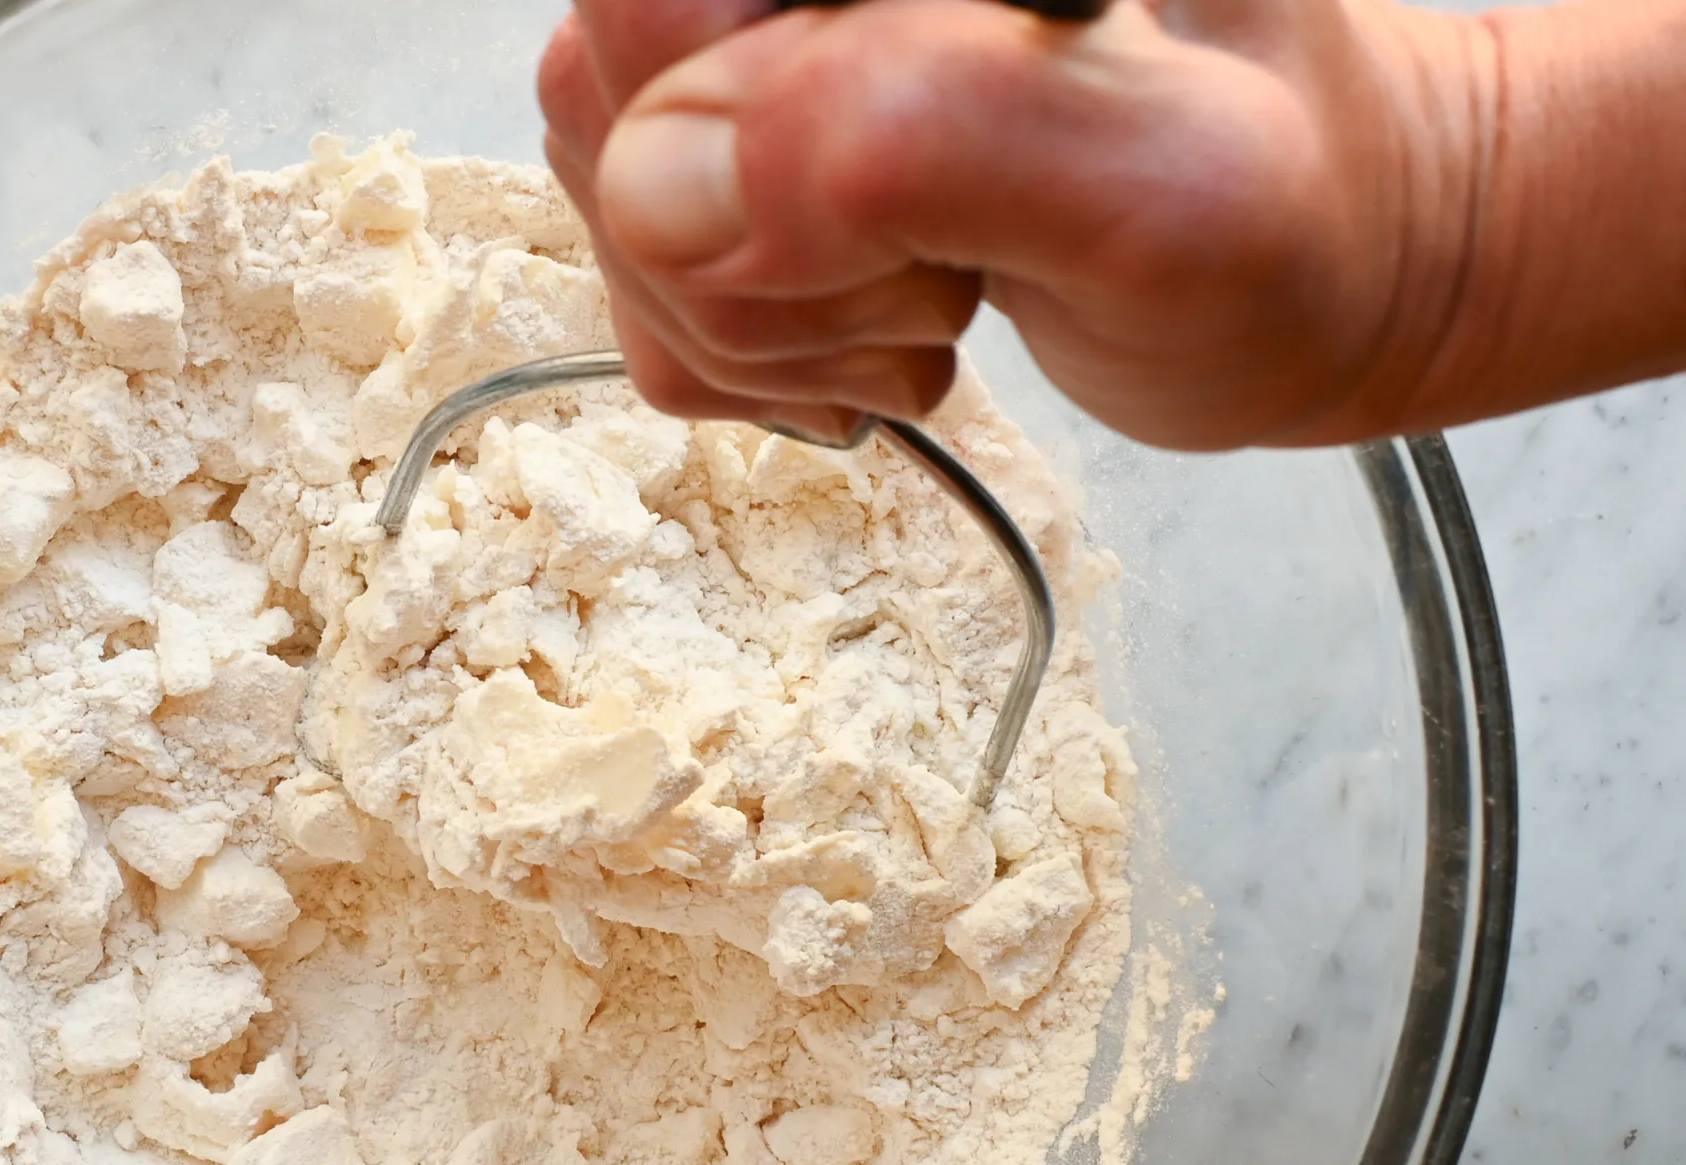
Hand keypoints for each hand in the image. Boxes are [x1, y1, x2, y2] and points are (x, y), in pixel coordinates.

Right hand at [539, 0, 1491, 450]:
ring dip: (766, 322)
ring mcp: (760, 38)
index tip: (901, 228)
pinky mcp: (738, 145)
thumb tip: (664, 178)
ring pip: (610, 195)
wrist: (1330, 268)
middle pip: (607, 92)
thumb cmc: (1299, 220)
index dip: (731, 138)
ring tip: (939, 301)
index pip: (648, 4)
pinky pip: (635, 276)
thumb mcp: (1165, 192)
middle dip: (761, 259)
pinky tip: (887, 323)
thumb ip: (921, 142)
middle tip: (944, 275)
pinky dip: (755, 356)